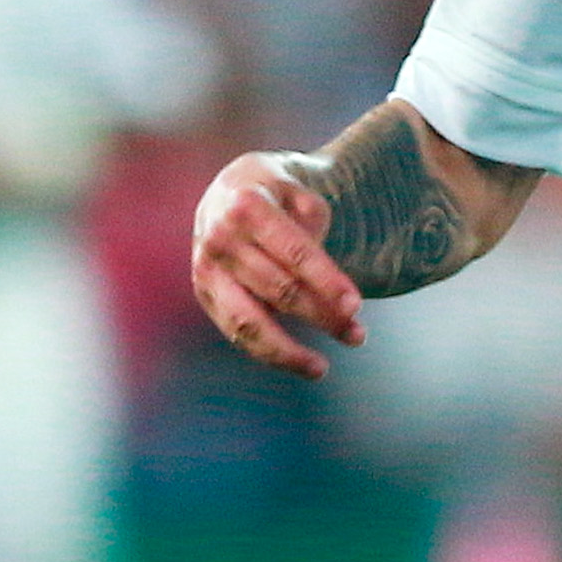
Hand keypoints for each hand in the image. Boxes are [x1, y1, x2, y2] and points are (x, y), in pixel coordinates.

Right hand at [190, 150, 363, 378]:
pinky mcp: (204, 293)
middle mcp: (220, 238)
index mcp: (247, 206)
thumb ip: (315, 234)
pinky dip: (268, 351)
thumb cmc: (276, 198)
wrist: (228, 192)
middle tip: (357, 335)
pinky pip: (237, 332)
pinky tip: (298, 361)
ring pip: (249, 322)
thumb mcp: (301, 196)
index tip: (355, 305)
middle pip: (278, 289)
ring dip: (289, 350)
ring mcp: (207, 269)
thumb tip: (329, 292)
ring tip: (320, 368)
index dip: (326, 280)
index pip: (294, 252)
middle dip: (321, 315)